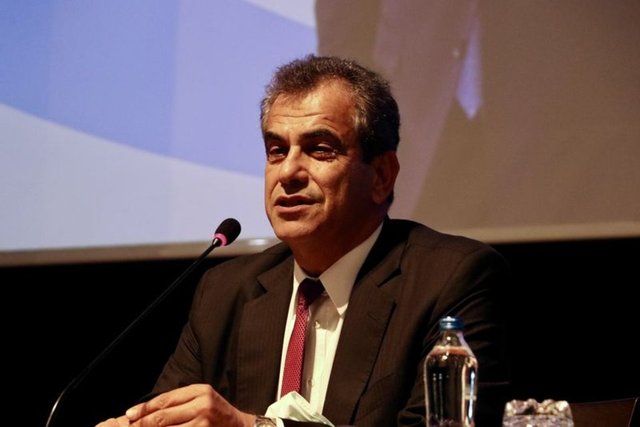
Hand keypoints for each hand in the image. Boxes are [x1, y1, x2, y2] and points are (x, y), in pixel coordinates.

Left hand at [97, 384, 255, 426]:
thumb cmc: (217, 412)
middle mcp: (202, 405)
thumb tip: (147, 411)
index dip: (145, 408)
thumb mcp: (202, 398)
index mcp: (200, 391)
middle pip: (164, 416)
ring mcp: (203, 423)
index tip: (131, 414)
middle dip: (143, 424)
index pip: (165, 399)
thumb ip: (180, 401)